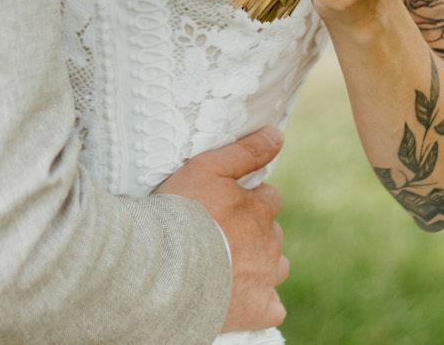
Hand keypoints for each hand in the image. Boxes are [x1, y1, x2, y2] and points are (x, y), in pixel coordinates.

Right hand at [153, 127, 288, 333]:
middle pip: (271, 233)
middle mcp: (270, 243)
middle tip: (221, 236)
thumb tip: (278, 135)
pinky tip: (241, 297)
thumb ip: (245, 151)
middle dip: (254, 232)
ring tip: (229, 265)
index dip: (248, 201)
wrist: (165, 268)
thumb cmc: (182, 213)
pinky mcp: (258, 310)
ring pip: (276, 267)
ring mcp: (266, 278)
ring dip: (261, 264)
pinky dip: (262, 303)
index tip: (225, 207)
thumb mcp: (207, 168)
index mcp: (260, 209)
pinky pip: (273, 307)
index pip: (268, 198)